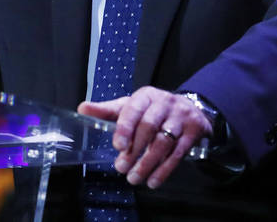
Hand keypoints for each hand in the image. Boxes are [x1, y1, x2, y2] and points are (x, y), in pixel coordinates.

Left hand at [78, 86, 212, 188]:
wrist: (191, 107)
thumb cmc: (153, 109)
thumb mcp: (131, 106)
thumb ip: (108, 110)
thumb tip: (82, 109)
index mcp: (146, 96)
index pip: (133, 109)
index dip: (125, 127)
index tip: (117, 146)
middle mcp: (165, 103)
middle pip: (149, 127)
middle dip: (135, 150)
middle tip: (121, 168)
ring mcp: (181, 116)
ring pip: (164, 142)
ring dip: (148, 163)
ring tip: (134, 178)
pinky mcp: (194, 130)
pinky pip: (179, 153)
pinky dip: (165, 170)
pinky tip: (153, 180)